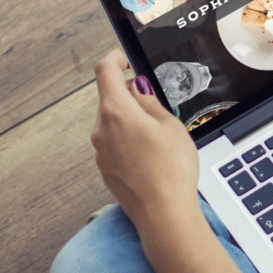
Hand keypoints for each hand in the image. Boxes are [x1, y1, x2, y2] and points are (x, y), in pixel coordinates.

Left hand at [91, 49, 199, 228]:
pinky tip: (152, 153)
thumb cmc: (170, 172)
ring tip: (160, 134)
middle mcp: (101, 130)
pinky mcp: (106, 168)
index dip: (116, 58)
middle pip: (110, 97)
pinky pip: (114, 142)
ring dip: (131, 118)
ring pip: (112, 121)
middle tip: (157, 101)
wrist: (163, 214)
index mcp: (117, 112)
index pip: (105, 71)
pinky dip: (129, 139)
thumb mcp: (171, 126)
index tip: (126, 57)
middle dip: (130, 93)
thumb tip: (140, 90)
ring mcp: (101, 151)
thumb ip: (151, 102)